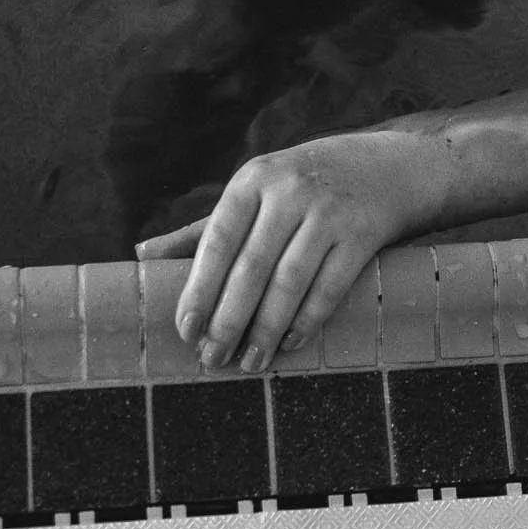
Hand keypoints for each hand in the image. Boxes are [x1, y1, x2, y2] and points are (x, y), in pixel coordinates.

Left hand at [134, 128, 441, 371]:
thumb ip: (201, 230)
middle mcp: (289, 191)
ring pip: (289, 281)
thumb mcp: (254, 194)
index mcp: (253, 179)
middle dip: (228, 318)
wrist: (387, 167)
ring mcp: (328, 212)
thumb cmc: (303, 186)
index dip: (199, 287)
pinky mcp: (362, 233)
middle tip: (211, 358)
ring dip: (267, 328)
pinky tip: (290, 344)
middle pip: (251, 266)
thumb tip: (140, 258)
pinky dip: (307, 320)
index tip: (185, 329)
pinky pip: (330, 286)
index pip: (217, 238)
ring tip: (249, 361)